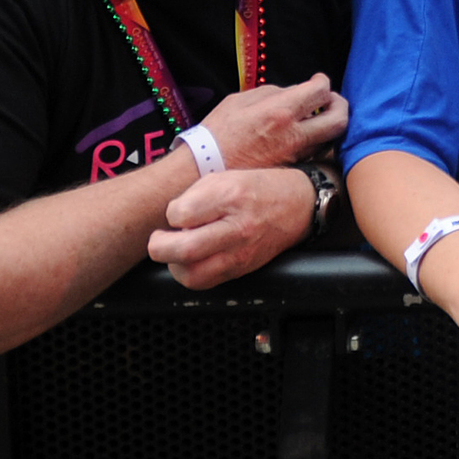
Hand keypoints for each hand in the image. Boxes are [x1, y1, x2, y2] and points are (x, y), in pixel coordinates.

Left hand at [150, 165, 315, 288]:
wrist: (298, 205)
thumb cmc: (258, 188)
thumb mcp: (225, 176)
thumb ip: (195, 195)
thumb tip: (171, 219)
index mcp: (230, 196)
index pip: (180, 214)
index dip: (171, 213)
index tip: (177, 212)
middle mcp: (237, 227)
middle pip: (183, 250)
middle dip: (160, 246)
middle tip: (159, 239)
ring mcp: (240, 253)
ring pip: (192, 275)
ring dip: (174, 264)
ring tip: (177, 251)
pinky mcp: (241, 269)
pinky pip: (205, 282)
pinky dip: (191, 274)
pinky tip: (193, 260)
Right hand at [197, 71, 348, 169]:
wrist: (203, 169)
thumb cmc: (217, 134)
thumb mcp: (240, 100)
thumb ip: (271, 92)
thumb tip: (292, 92)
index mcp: (281, 111)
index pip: (321, 91)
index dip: (323, 82)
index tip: (319, 81)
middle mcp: (294, 135)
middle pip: (339, 119)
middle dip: (340, 106)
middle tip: (330, 100)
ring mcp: (295, 156)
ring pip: (329, 139)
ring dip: (328, 125)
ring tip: (317, 117)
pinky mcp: (291, 170)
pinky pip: (313, 152)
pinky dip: (314, 142)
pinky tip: (303, 135)